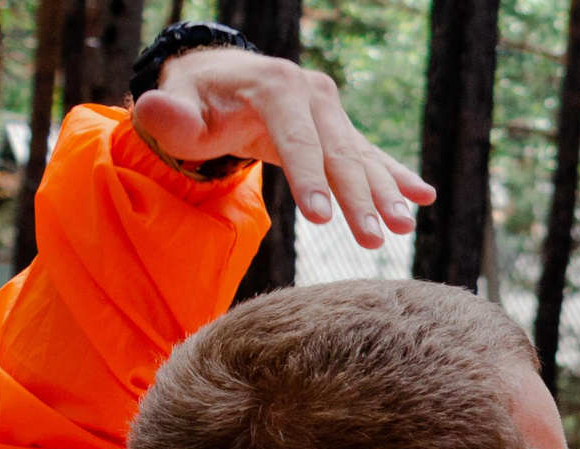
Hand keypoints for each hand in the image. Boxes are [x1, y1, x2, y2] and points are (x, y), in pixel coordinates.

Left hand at [134, 47, 431, 248]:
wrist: (222, 78)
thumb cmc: (196, 100)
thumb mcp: (176, 104)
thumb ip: (168, 113)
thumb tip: (155, 110)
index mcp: (276, 86)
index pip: (296, 139)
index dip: (309, 179)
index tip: (322, 220)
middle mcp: (313, 94)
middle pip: (338, 153)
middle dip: (358, 198)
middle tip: (374, 239)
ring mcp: (332, 113)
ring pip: (362, 158)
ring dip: (385, 195)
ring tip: (404, 228)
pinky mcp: (340, 131)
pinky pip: (373, 156)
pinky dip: (397, 177)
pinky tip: (424, 197)